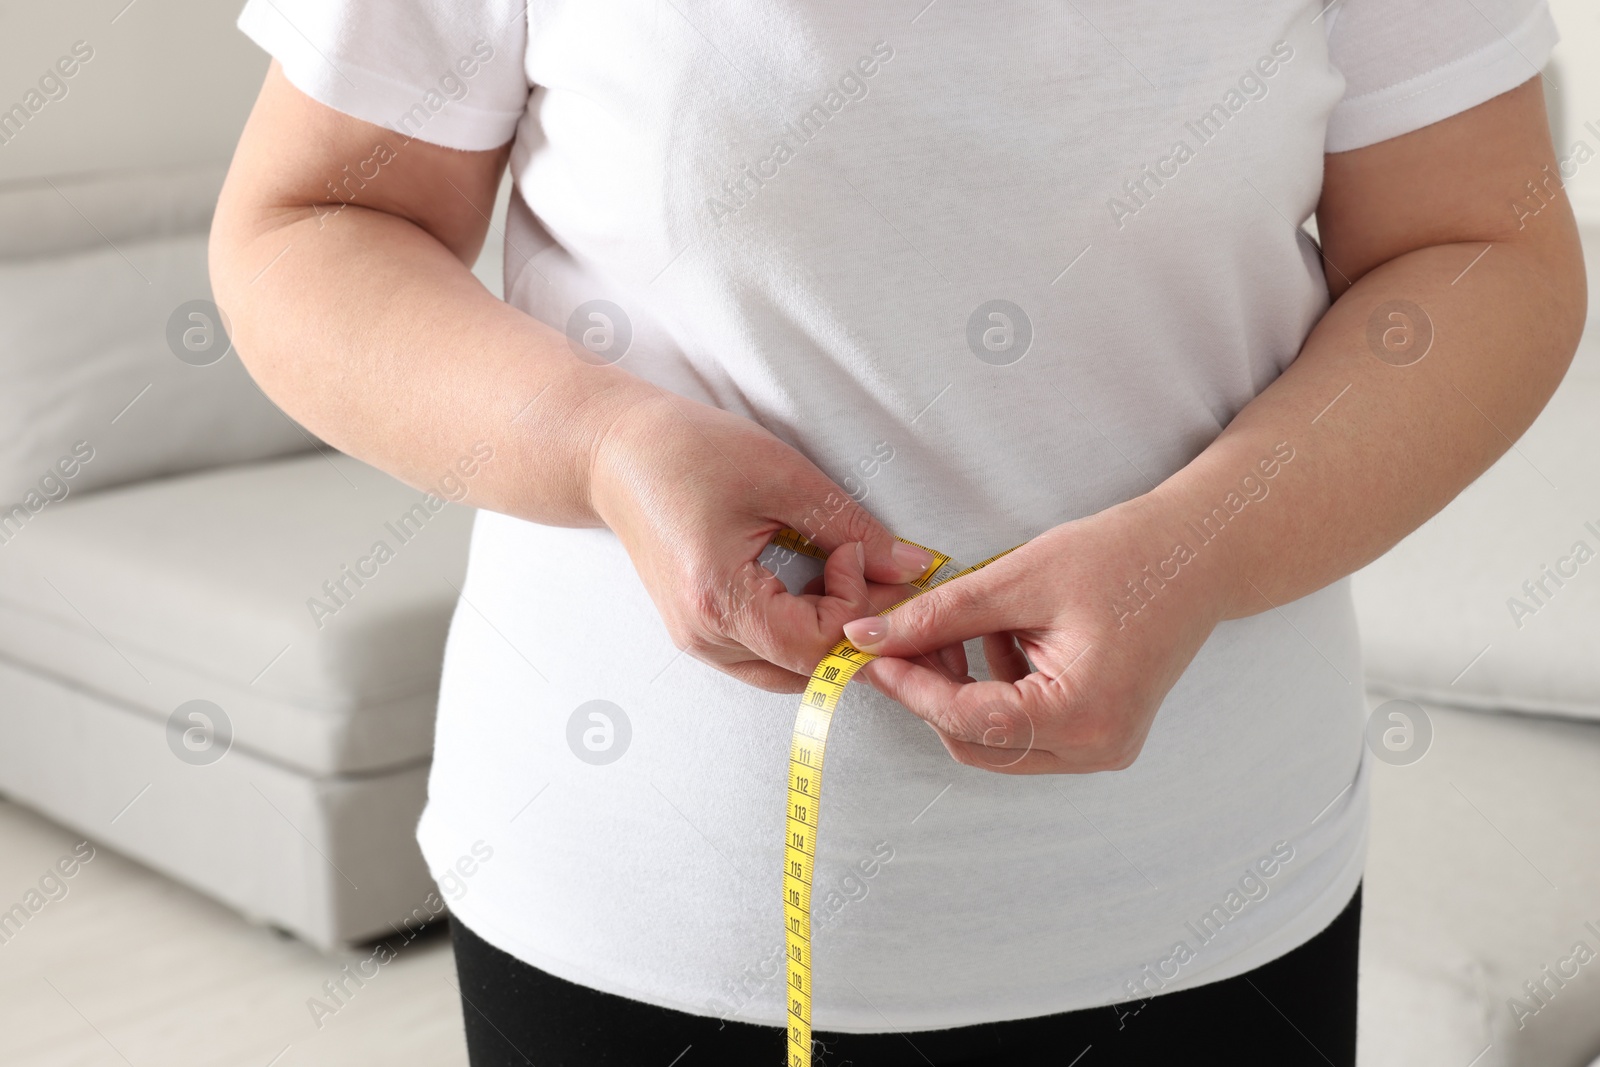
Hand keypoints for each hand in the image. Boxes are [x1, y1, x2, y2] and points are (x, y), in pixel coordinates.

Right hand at [589, 386, 940, 691]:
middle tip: (881, 575)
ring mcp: (698, 641)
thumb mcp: (784, 477)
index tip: (858, 550)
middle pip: (808, 669)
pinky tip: (812, 586)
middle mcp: (704, 637)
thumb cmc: (688, 453)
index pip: (818, 644)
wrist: (615, 455)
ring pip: (790, 671)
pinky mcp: (699, 633)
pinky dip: (801, 630)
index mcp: (720, 601)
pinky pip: (766, 656)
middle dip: (856, 628)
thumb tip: (913, 567)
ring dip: (829, 633)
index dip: (858, 605)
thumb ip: (852, 529)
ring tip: (844, 575)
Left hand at [841, 495, 1231, 772]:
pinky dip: (997, 688)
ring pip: (997, 739)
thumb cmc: (1123, 556)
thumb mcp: (1019, 578)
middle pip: (976, 741)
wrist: (1201, 553)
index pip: (967, 719)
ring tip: (965, 625)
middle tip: (904, 637)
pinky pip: (1025, 728)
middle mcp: (1095, 749)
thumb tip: (868, 638)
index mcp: (1081, 716)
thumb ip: (939, 616)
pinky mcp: (1101, 734)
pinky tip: (1002, 635)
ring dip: (963, 689)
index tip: (867, 655)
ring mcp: (1102, 749)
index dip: (908, 686)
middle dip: (932, 691)